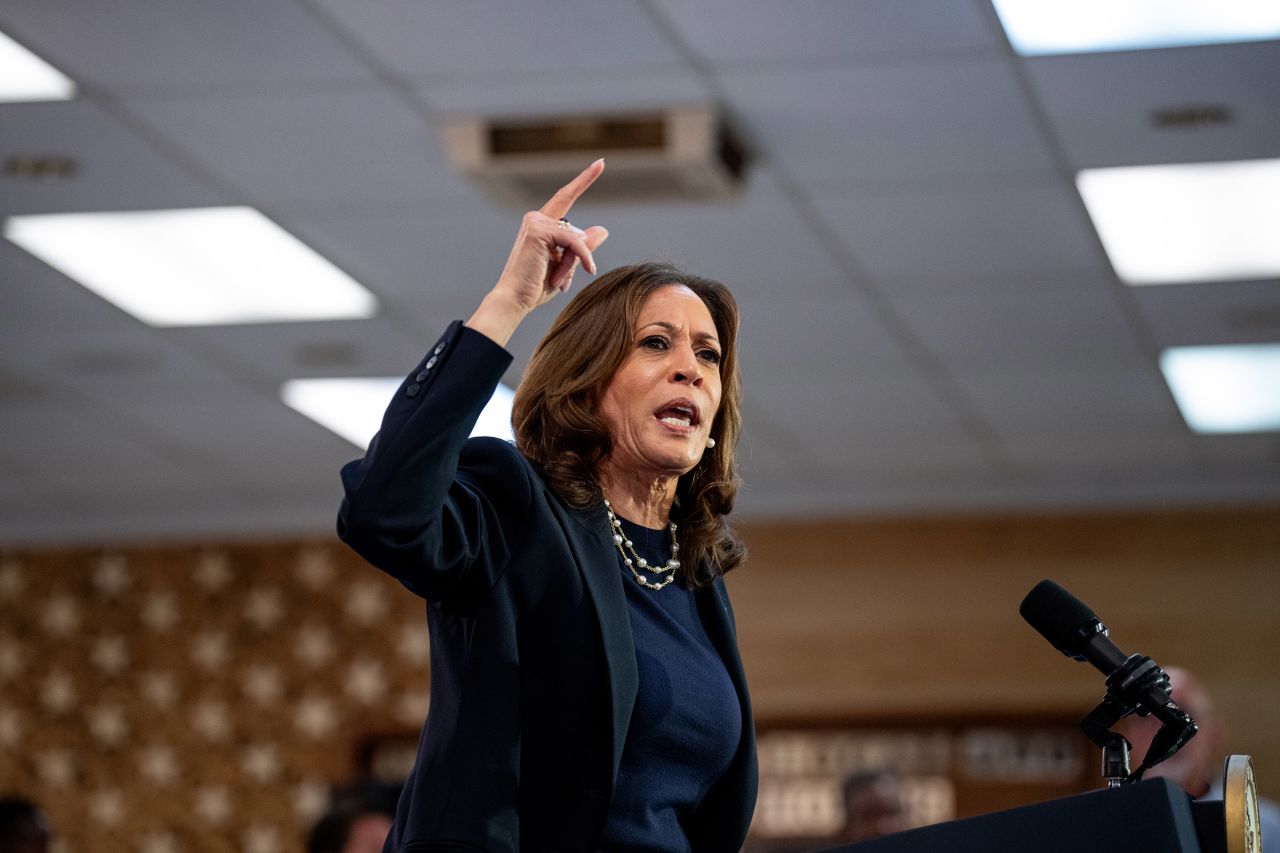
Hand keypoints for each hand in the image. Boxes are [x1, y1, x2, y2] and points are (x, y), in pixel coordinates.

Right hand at [496, 159, 608, 309]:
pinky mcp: (538, 230)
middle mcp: (535, 218)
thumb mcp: (566, 266)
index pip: (566, 197)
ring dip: (573, 263)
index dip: (584, 180)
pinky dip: (580, 258)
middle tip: (560, 282)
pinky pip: (574, 241)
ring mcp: (535, 221)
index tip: (600, 162)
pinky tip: (574, 274)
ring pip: (575, 238)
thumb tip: (603, 229)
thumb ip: (582, 248)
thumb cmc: (535, 286)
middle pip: (576, 232)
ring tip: (557, 282)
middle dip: (576, 259)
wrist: (514, 300)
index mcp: (541, 225)